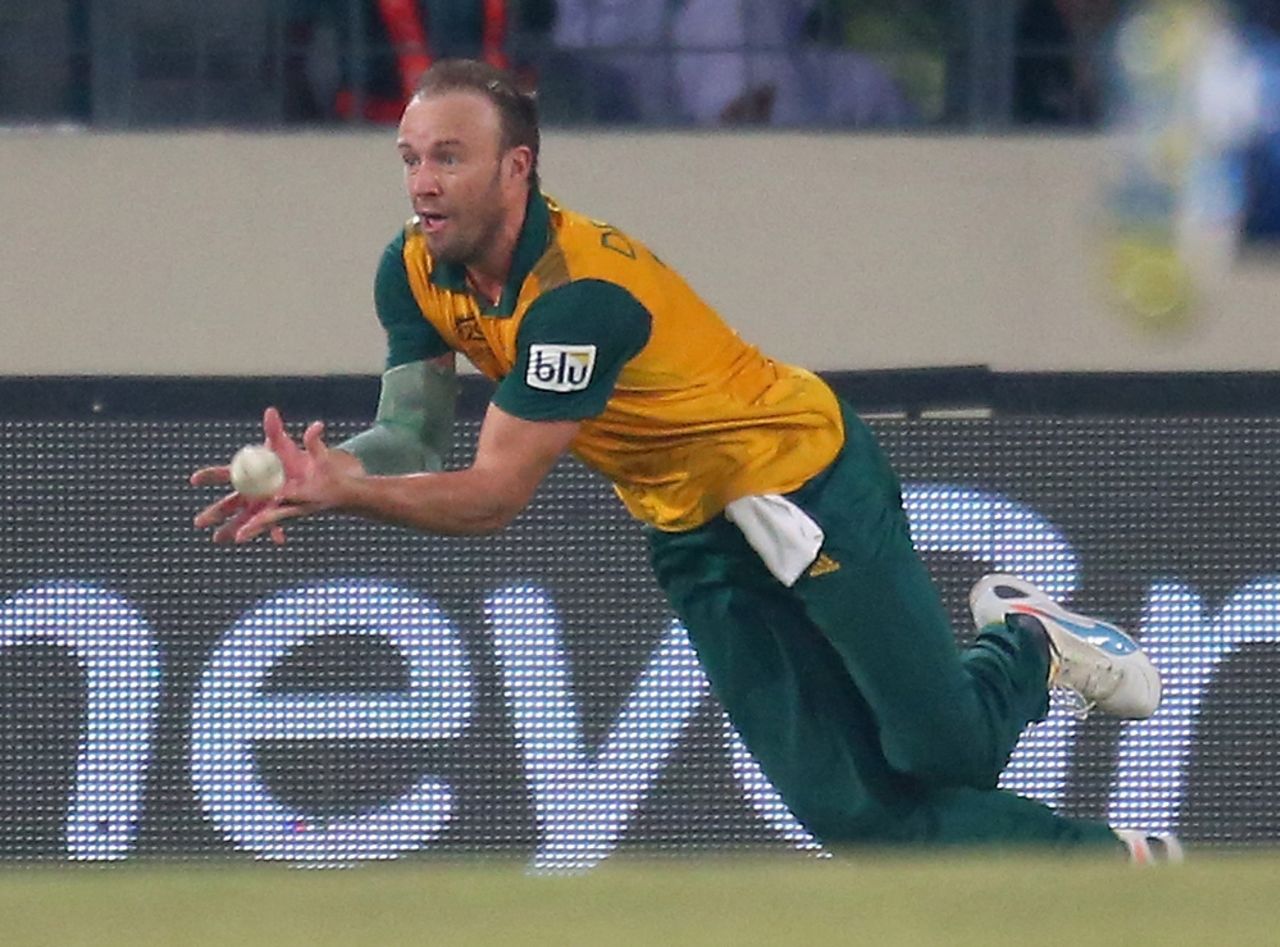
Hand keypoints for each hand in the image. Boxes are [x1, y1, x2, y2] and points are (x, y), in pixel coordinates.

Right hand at [191, 407, 346, 544]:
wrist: (309, 471)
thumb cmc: (289, 456)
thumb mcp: (283, 443)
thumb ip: (275, 430)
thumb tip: (270, 411)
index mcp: (248, 473)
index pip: (224, 474)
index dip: (209, 476)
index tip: (194, 479)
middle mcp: (251, 492)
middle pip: (229, 503)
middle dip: (214, 512)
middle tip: (198, 522)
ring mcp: (262, 505)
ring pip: (245, 519)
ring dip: (234, 529)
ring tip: (218, 540)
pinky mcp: (277, 513)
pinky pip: (275, 524)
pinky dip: (276, 531)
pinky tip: (280, 539)